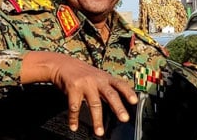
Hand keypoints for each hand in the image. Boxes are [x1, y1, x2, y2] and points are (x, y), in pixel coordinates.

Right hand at [21, 51, 136, 136]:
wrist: (62, 64)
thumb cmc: (82, 72)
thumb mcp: (97, 76)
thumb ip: (108, 86)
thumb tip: (121, 101)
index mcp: (104, 78)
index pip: (119, 84)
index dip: (128, 92)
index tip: (134, 101)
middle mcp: (96, 80)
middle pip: (110, 94)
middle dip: (118, 107)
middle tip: (124, 118)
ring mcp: (85, 84)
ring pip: (94, 104)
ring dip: (97, 120)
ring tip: (99, 132)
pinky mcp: (73, 88)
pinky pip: (74, 107)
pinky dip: (74, 118)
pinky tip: (74, 126)